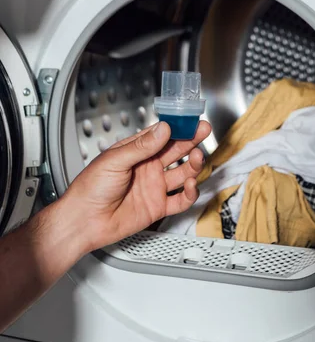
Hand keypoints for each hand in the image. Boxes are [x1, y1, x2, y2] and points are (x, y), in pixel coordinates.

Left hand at [62, 120, 210, 252]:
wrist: (84, 221)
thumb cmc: (90, 189)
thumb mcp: (115, 160)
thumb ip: (141, 146)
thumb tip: (162, 129)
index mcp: (135, 152)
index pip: (161, 135)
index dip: (177, 127)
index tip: (190, 120)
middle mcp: (147, 168)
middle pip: (176, 151)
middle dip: (191, 140)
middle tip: (203, 131)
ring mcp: (154, 187)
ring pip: (182, 173)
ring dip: (193, 165)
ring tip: (197, 158)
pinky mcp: (157, 207)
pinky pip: (181, 200)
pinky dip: (190, 193)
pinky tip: (192, 185)